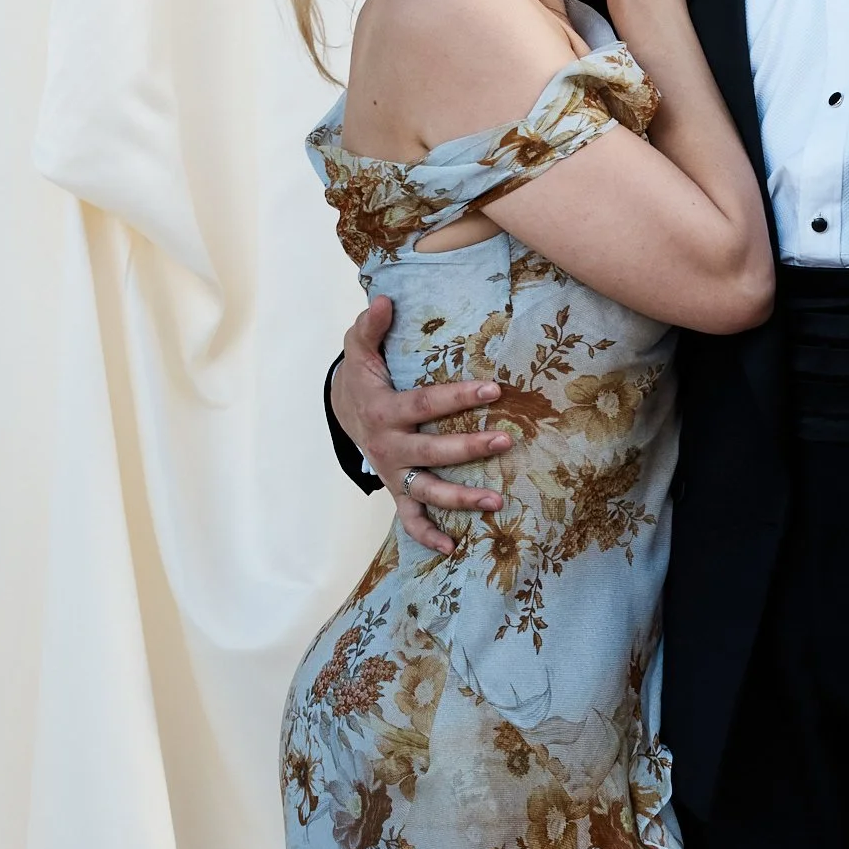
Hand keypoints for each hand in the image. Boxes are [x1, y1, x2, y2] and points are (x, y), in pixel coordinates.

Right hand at [327, 293, 513, 555]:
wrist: (342, 412)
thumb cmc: (362, 377)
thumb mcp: (360, 348)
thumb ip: (371, 326)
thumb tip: (384, 300)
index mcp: (384, 410)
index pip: (425, 403)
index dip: (457, 396)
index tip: (493, 388)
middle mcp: (389, 446)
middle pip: (432, 451)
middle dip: (469, 447)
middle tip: (506, 439)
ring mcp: (394, 473)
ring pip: (428, 491)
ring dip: (461, 499)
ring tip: (497, 502)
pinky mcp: (398, 490)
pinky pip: (410, 519)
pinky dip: (427, 536)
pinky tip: (452, 548)